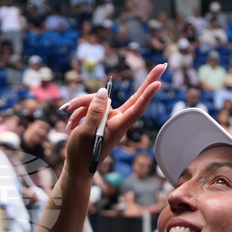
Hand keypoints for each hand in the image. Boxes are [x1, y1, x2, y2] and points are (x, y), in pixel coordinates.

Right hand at [60, 64, 165, 178]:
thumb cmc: (82, 154)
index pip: (136, 108)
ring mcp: (109, 117)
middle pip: (132, 97)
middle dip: (147, 81)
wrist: (76, 166)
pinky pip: (91, 105)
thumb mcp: (85, 132)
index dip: (147, 95)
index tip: (159, 82)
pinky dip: (78, 112)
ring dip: (81, 106)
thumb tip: (105, 92)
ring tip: (68, 122)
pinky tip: (70, 125)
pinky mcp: (100, 117)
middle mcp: (117, 120)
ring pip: (100, 99)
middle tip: (163, 65)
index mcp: (117, 126)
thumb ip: (95, 112)